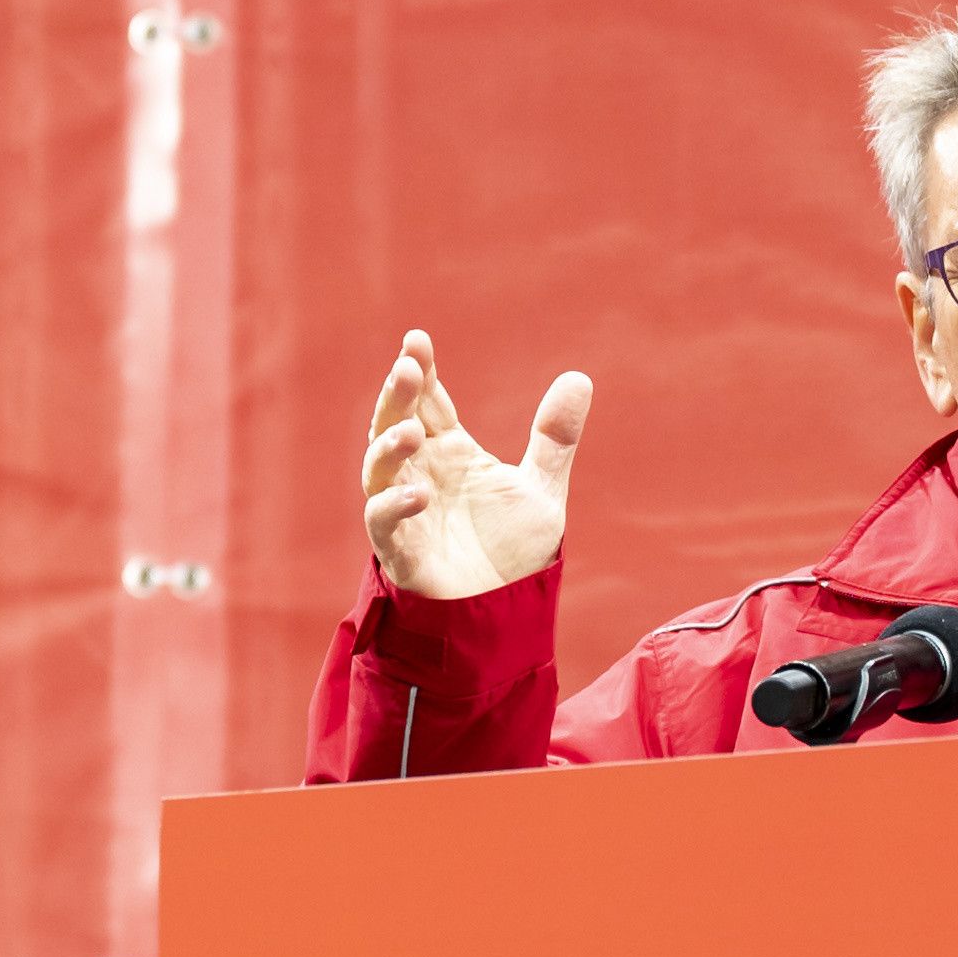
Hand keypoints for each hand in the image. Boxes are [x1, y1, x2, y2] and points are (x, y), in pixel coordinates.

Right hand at [360, 330, 590, 599]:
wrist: (505, 615)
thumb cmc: (513, 553)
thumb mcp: (541, 490)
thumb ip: (553, 439)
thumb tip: (578, 378)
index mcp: (450, 454)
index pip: (428, 404)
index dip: (421, 373)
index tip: (417, 341)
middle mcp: (422, 474)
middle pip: (395, 424)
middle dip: (397, 395)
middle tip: (408, 367)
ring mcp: (406, 511)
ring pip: (379, 468)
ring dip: (390, 446)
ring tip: (412, 431)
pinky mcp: (401, 551)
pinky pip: (383, 522)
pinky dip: (395, 504)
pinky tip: (421, 493)